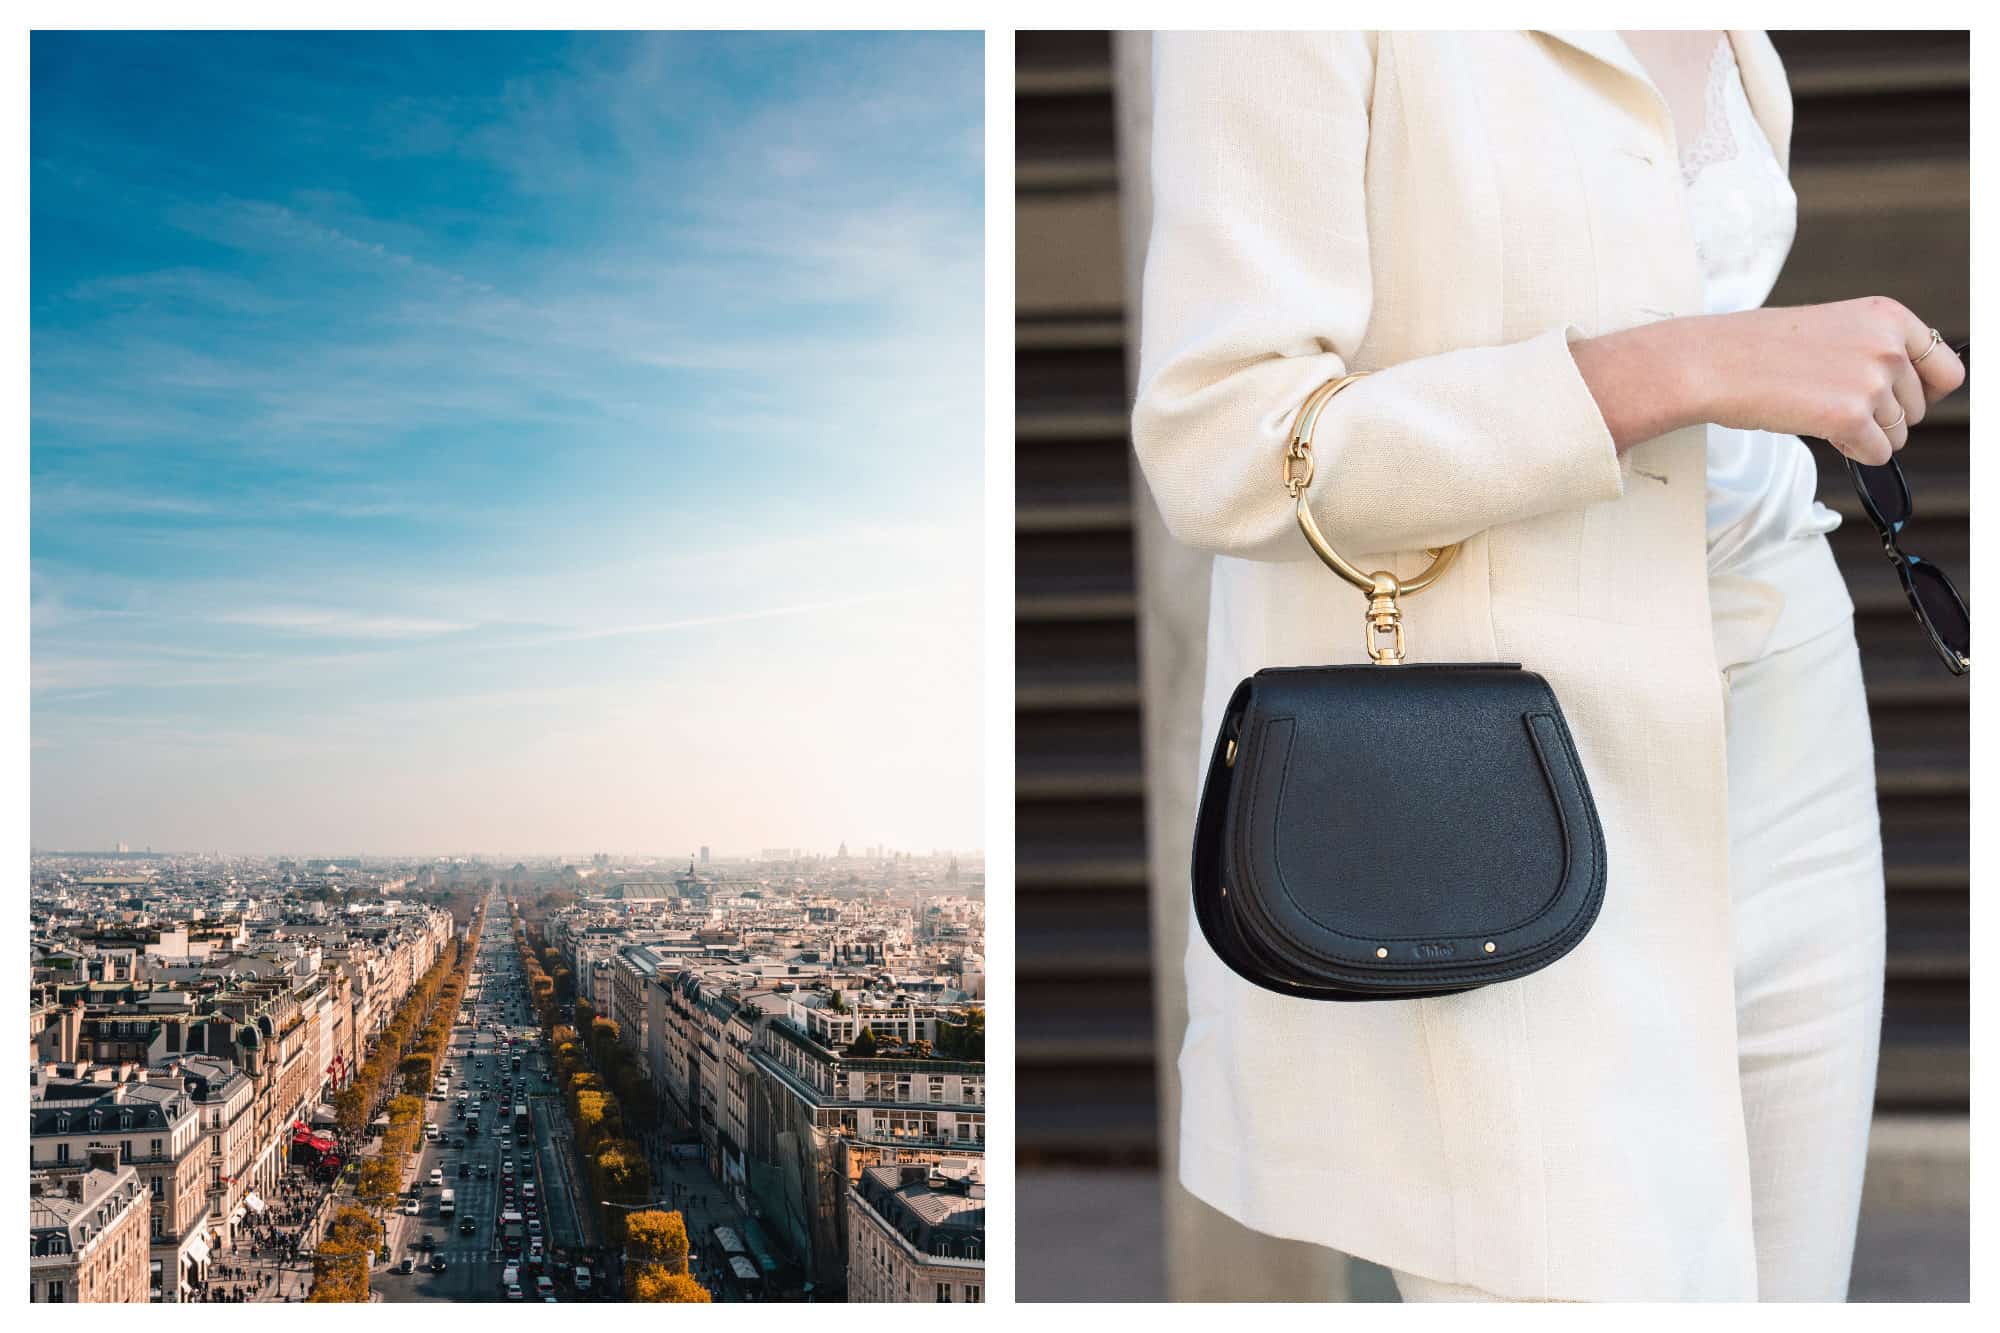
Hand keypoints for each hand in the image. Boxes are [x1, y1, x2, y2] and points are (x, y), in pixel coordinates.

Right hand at [1692, 296, 1965, 464]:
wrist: (1712, 362)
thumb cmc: (1757, 348)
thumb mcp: (1833, 329)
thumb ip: (1876, 351)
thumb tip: (1908, 398)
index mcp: (1888, 316)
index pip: (1946, 369)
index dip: (1924, 393)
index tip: (1899, 402)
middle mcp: (1888, 345)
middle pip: (1917, 409)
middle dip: (1881, 416)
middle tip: (1831, 401)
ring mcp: (1872, 382)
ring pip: (1898, 434)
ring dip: (1863, 434)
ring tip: (1817, 409)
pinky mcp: (1851, 417)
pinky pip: (1877, 454)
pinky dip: (1852, 451)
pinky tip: (1817, 428)